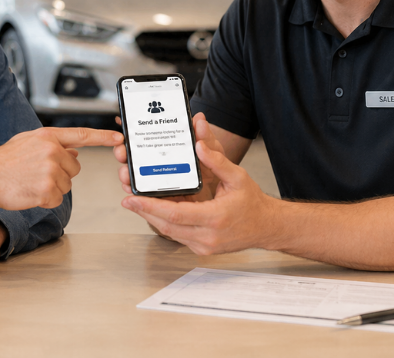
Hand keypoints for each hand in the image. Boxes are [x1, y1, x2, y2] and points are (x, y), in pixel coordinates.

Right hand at [0, 127, 123, 210]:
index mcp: (48, 136)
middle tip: (37, 173)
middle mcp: (52, 151)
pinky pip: (57, 198)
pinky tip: (30, 192)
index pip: (82, 135)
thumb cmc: (2, 162)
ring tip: (30, 182)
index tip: (119, 139)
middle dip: (61, 173)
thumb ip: (51, 144)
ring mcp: (51, 171)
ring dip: (52, 187)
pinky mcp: (48, 190)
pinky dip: (46, 199)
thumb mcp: (27, 142)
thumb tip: (73, 152)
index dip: (103, 137)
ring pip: (67, 185)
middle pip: (74, 168)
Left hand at [120, 124, 276, 255]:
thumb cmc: (252, 203)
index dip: (149, 206)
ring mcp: (204, 246)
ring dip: (151, 218)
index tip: (131, 199)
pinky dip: (165, 224)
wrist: (266, 227)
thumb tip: (198, 145)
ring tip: (136, 203)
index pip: (174, 213)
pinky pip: (178, 236)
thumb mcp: (238, 177)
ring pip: (169, 232)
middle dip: (144, 211)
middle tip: (127, 199)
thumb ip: (217, 161)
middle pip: (166, 225)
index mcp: (215, 218)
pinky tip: (156, 211)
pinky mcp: (202, 249)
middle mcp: (208, 236)